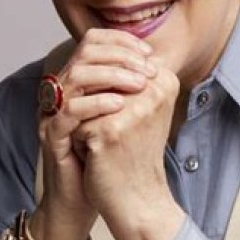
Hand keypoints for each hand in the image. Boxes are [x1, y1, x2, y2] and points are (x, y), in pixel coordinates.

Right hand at [31, 28, 156, 239]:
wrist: (94, 198)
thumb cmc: (112, 158)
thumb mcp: (125, 117)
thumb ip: (133, 90)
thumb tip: (160, 63)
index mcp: (77, 83)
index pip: (92, 43)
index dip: (120, 42)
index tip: (149, 53)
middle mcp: (61, 93)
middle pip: (83, 54)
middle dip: (119, 56)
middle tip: (147, 67)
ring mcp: (52, 114)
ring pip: (74, 77)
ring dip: (110, 75)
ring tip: (139, 83)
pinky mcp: (50, 137)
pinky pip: (66, 112)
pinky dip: (95, 104)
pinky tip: (120, 105)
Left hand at [72, 59, 184, 239]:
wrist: (138, 197)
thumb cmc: (135, 152)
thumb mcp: (143, 107)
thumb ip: (129, 74)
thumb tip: (94, 43)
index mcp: (165, 79)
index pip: (116, 59)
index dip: (104, 85)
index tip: (121, 116)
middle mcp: (152, 89)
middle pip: (97, 76)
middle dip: (91, 101)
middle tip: (111, 134)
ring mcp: (132, 109)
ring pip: (83, 96)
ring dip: (84, 119)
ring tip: (102, 142)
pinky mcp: (109, 129)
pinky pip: (75, 118)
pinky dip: (78, 136)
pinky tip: (96, 154)